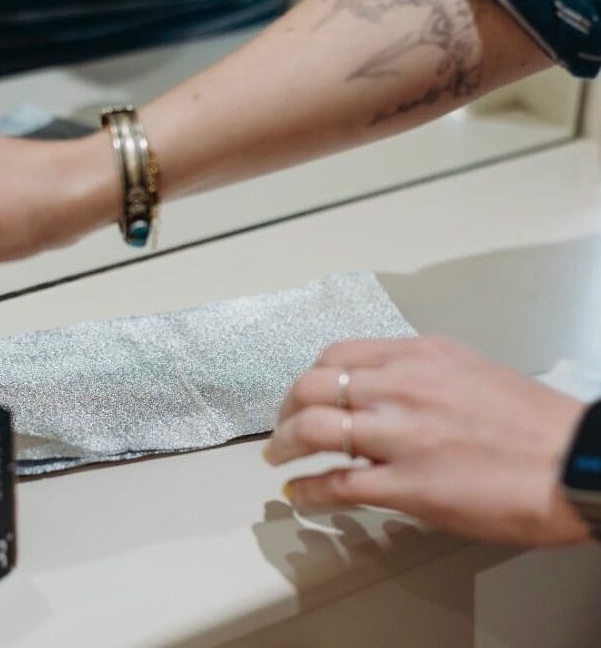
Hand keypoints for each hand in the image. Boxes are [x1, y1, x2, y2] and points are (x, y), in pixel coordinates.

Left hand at [264, 336, 590, 545]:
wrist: (575, 463)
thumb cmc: (530, 421)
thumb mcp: (466, 370)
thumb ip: (414, 374)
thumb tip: (374, 391)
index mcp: (417, 355)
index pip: (336, 355)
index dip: (308, 377)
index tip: (302, 394)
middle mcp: (402, 387)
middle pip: (313, 387)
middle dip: (286, 409)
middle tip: (280, 428)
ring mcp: (402, 436)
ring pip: (314, 430)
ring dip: (285, 445)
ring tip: (278, 457)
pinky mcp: (408, 485)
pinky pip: (338, 485)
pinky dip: (309, 490)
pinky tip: (299, 493)